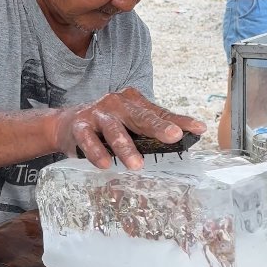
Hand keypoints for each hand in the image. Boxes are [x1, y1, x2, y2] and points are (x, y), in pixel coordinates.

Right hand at [52, 87, 205, 169]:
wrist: (67, 124)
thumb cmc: (107, 125)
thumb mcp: (131, 124)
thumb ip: (152, 129)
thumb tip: (184, 138)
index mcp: (133, 101)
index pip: (160, 113)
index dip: (180, 121)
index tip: (199, 128)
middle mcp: (117, 103)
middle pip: (140, 116)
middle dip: (158, 127)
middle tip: (174, 136)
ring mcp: (98, 113)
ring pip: (114, 130)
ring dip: (126, 148)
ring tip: (137, 165)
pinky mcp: (80, 127)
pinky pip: (89, 140)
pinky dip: (97, 153)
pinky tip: (105, 165)